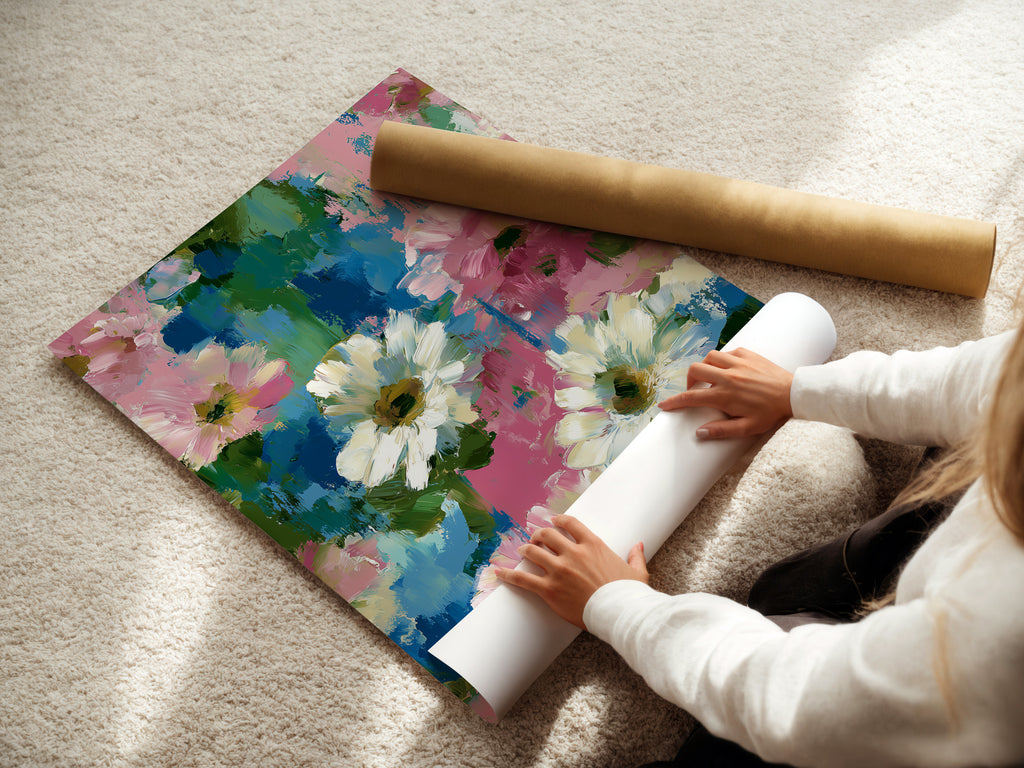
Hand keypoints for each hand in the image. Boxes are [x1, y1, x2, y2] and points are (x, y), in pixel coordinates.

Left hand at [495, 515, 647, 629]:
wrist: (619, 613)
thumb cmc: (629, 594)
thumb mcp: (637, 572)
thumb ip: (635, 556)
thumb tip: (639, 545)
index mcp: (593, 545)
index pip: (570, 524)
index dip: (559, 520)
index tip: (553, 521)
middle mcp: (573, 553)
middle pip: (547, 535)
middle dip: (539, 534)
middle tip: (535, 538)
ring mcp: (559, 570)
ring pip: (533, 552)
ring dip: (526, 550)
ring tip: (522, 550)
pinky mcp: (549, 589)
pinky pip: (523, 579)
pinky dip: (509, 574)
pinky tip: (498, 571)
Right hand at [658, 347, 793, 439]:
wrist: (794, 394)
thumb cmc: (771, 413)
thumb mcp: (747, 428)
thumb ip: (722, 430)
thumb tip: (699, 433)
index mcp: (725, 395)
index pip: (691, 398)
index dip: (674, 402)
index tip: (664, 405)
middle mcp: (728, 376)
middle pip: (695, 370)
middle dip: (689, 381)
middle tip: (695, 391)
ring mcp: (738, 363)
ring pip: (709, 357)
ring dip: (705, 367)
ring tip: (711, 378)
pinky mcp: (748, 354)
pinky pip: (727, 352)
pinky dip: (722, 360)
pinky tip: (728, 369)